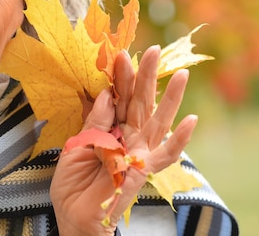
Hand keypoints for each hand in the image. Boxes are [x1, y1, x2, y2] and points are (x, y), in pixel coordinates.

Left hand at [50, 45, 196, 235]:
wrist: (73, 214)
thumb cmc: (74, 182)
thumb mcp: (78, 144)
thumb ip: (94, 121)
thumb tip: (107, 93)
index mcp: (108, 128)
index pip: (118, 98)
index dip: (120, 77)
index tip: (120, 54)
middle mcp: (127, 136)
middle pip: (139, 103)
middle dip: (145, 76)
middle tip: (152, 51)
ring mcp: (138, 152)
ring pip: (157, 121)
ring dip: (170, 99)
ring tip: (182, 75)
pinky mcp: (144, 170)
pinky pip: (165, 155)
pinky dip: (180, 140)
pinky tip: (192, 121)